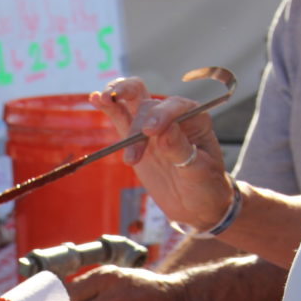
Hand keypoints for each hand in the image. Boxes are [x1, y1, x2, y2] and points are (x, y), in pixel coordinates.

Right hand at [90, 77, 232, 231]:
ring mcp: (152, 126)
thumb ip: (181, 150)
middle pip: (150, 105)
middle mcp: (172, 116)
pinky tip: (95, 99)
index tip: (151, 132)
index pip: (175, 107)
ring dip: (118, 95)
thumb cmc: (205, 187)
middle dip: (139, 122)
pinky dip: (109, 108)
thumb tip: (163, 133)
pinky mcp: (135, 139)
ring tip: (103, 99)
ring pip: (134, 100)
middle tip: (134, 137)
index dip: (161, 115)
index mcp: (195, 118)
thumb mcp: (199, 171)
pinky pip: (121, 118)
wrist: (195, 205)